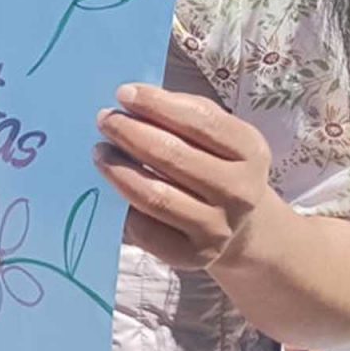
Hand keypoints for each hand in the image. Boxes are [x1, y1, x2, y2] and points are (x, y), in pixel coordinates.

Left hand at [96, 84, 281, 271]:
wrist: (241, 228)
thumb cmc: (214, 163)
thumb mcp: (214, 132)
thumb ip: (182, 110)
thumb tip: (133, 99)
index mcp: (250, 151)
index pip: (200, 122)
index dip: (157, 105)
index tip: (123, 94)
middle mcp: (240, 192)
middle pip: (173, 157)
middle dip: (130, 133)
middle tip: (104, 119)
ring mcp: (217, 228)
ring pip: (156, 196)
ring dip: (119, 170)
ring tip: (99, 152)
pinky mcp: (191, 256)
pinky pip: (144, 229)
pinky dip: (120, 205)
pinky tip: (106, 187)